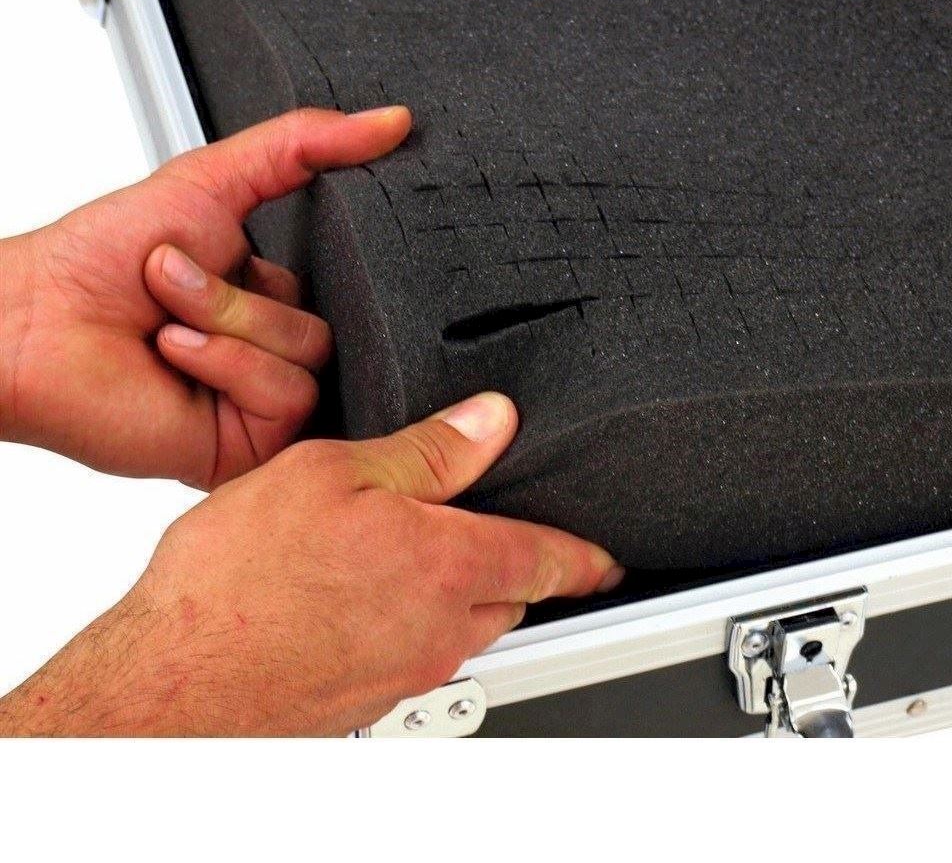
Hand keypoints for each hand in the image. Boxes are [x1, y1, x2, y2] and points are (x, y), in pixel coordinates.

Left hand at [0, 106, 410, 487]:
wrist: (33, 325)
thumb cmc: (98, 260)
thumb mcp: (213, 177)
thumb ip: (303, 144)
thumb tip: (388, 121)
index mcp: (265, 299)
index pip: (333, 285)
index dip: (284, 266)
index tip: (235, 252)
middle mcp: (266, 351)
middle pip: (324, 321)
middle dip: (239, 296)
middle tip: (172, 286)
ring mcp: (259, 400)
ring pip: (311, 356)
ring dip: (228, 325)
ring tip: (168, 325)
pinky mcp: (250, 441)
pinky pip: (290, 395)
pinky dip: (229, 366)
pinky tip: (178, 360)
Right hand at [0, 393, 622, 735]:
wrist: (174, 682)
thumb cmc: (242, 580)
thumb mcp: (336, 474)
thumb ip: (427, 451)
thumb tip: (490, 422)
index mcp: (449, 567)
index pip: (549, 560)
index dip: (586, 558)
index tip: (607, 560)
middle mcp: (441, 630)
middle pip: (509, 596)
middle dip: (509, 565)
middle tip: (482, 533)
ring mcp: (407, 671)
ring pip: (462, 627)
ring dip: (454, 592)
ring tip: (404, 556)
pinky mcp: (370, 697)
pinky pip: (416, 650)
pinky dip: (409, 619)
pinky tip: (356, 595)